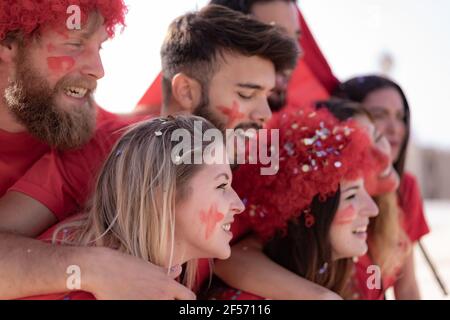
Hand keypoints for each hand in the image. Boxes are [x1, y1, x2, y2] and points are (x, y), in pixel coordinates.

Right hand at [81, 247, 195, 299]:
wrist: (101, 268)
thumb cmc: (124, 264)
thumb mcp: (149, 266)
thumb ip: (166, 272)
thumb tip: (178, 270)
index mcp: (167, 284)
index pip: (189, 298)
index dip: (186, 301)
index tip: (178, 301)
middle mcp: (161, 296)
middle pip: (176, 308)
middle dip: (172, 304)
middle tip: (159, 299)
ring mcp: (148, 304)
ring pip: (161, 308)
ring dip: (157, 304)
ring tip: (144, 298)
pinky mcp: (134, 309)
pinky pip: (145, 310)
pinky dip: (143, 306)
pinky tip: (134, 300)